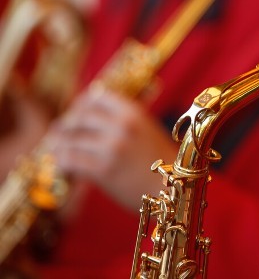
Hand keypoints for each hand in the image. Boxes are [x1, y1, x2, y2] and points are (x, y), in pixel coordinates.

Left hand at [48, 91, 177, 210]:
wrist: (174, 189)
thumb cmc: (162, 162)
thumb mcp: (147, 130)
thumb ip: (122, 121)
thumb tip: (90, 116)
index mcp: (134, 112)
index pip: (97, 96)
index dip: (82, 104)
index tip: (76, 113)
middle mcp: (122, 125)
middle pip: (79, 116)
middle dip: (66, 126)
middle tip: (61, 134)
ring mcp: (112, 147)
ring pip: (70, 139)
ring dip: (59, 145)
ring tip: (56, 151)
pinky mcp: (103, 170)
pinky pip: (69, 160)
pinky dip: (61, 162)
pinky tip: (63, 166)